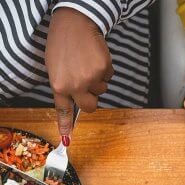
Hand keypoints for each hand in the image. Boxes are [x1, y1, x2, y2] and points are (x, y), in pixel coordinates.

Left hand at [45, 8, 112, 134]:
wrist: (74, 25)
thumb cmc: (63, 44)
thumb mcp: (55, 68)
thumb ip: (64, 86)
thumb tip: (74, 102)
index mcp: (58, 85)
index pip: (64, 111)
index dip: (66, 126)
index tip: (67, 140)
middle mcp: (74, 85)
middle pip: (90, 106)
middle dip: (92, 99)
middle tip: (88, 85)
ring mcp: (90, 79)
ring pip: (101, 90)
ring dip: (98, 79)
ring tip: (88, 63)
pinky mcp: (103, 70)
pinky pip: (109, 77)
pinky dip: (105, 69)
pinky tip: (95, 57)